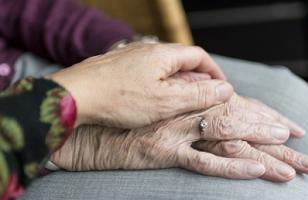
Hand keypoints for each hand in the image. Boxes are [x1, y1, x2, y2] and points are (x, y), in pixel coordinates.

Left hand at [48, 43, 232, 127]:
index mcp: (163, 54)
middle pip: (182, 60)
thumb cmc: (118, 99)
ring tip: (180, 101)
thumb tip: (225, 89)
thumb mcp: (166, 101)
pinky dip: (158, 84)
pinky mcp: (117, 67)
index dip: (214, 72)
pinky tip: (152, 99)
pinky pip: (146, 73)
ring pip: (163, 67)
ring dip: (177, 82)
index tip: (221, 88)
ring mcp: (130, 57)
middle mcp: (147, 50)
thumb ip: (197, 94)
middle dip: (197, 78)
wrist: (73, 97)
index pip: (199, 56)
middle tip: (203, 98)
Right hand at [51, 94, 307, 180]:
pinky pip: (204, 160)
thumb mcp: (160, 108)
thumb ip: (185, 106)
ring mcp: (178, 131)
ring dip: (262, 148)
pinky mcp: (165, 151)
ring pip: (229, 136)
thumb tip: (208, 106)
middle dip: (273, 132)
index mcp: (189, 100)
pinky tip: (256, 170)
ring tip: (292, 163)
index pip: (236, 106)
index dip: (263, 115)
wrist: (93, 126)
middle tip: (302, 145)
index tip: (289, 126)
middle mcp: (187, 111)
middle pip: (239, 120)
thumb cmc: (128, 116)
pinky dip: (232, 165)